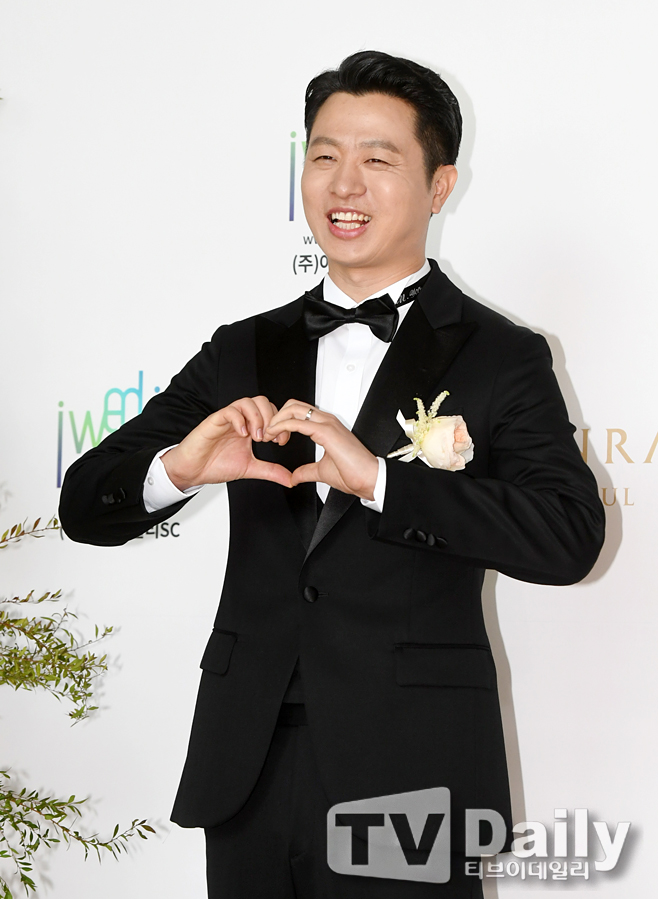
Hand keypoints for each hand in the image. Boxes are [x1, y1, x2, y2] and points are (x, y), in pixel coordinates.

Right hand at [161, 396, 291, 489]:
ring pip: (247, 402)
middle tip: (269, 438)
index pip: (271, 412)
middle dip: (271, 418)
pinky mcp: (214, 421)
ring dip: (257, 418)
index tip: (281, 441)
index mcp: (250, 427)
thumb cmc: (216, 465)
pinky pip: (229, 411)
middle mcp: (240, 420)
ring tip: (256, 437)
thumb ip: (270, 471)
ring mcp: (227, 419)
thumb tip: (290, 479)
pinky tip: (243, 434)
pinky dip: (239, 420)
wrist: (192, 470)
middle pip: (261, 401)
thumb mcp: (250, 468)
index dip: (280, 424)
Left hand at [264, 400, 378, 499]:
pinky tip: (275, 435)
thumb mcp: (322, 471)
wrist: (369, 480)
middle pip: (293, 405)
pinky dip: (282, 426)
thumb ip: (307, 471)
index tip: (273, 436)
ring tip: (268, 434)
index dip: (282, 420)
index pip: (299, 412)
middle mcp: (327, 421)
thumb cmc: (354, 474)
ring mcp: (327, 423)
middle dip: (276, 416)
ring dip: (276, 419)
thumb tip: (294, 477)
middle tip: (267, 433)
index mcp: (327, 426)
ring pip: (293, 408)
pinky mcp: (326, 432)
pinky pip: (297, 422)